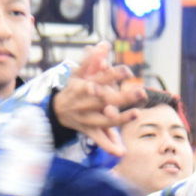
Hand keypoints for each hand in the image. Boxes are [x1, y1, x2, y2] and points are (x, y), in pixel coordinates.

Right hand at [51, 42, 146, 156]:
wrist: (55, 110)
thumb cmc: (72, 88)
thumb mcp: (78, 72)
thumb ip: (92, 59)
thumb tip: (104, 43)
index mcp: (82, 86)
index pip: (100, 79)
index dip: (112, 75)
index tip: (127, 72)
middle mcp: (84, 103)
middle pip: (104, 100)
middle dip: (122, 96)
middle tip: (140, 91)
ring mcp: (86, 118)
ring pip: (103, 120)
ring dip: (119, 119)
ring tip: (136, 113)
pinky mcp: (88, 131)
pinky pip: (98, 139)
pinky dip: (109, 146)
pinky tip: (120, 152)